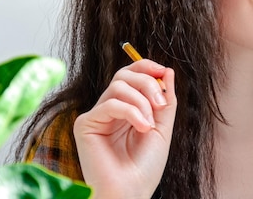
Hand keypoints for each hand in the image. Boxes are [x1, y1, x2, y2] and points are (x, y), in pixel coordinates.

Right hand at [73, 59, 176, 197]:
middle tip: (161, 104)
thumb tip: (167, 70)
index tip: (162, 71)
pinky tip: (141, 128)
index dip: (145, 67)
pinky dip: (131, 112)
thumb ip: (166, 99)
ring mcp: (96, 116)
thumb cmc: (145, 166)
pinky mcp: (85, 124)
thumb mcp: (162, 127)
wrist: (132, 192)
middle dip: (147, 83)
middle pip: (124, 75)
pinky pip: (110, 104)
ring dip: (142, 101)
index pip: (131, 74)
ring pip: (119, 86)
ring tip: (149, 124)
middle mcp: (109, 109)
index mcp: (126, 108)